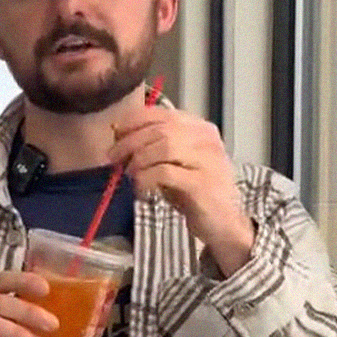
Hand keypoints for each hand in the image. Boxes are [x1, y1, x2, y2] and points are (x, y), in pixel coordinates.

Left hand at [108, 106, 254, 274]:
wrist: (222, 222)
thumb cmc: (192, 191)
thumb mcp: (172, 162)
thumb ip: (152, 145)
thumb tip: (118, 133)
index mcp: (199, 129)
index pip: (161, 113)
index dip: (133, 121)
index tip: (115, 133)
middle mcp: (207, 140)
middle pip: (160, 129)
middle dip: (130, 142)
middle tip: (114, 157)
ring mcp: (208, 161)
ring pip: (164, 147)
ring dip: (138, 160)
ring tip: (131, 174)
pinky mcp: (202, 184)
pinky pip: (165, 173)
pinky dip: (145, 179)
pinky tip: (142, 190)